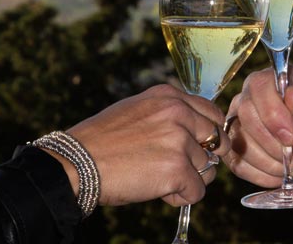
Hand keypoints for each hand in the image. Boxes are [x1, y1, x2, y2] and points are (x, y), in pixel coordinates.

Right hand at [47, 84, 229, 206]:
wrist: (76, 163)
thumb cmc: (103, 140)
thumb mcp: (138, 109)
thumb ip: (169, 113)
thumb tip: (199, 130)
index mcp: (170, 96)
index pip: (213, 114)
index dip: (210, 136)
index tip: (200, 148)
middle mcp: (178, 113)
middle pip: (217, 142)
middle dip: (202, 159)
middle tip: (178, 167)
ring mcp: (179, 141)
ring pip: (207, 169)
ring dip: (187, 179)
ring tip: (156, 177)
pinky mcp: (176, 169)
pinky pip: (197, 191)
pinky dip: (180, 197)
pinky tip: (157, 190)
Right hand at [224, 65, 292, 187]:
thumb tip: (291, 93)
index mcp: (281, 80)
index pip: (260, 85)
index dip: (272, 112)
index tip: (292, 137)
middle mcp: (255, 95)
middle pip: (245, 113)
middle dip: (272, 143)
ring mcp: (242, 121)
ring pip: (238, 140)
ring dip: (270, 162)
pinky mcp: (235, 146)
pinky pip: (236, 162)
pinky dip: (262, 175)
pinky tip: (281, 174)